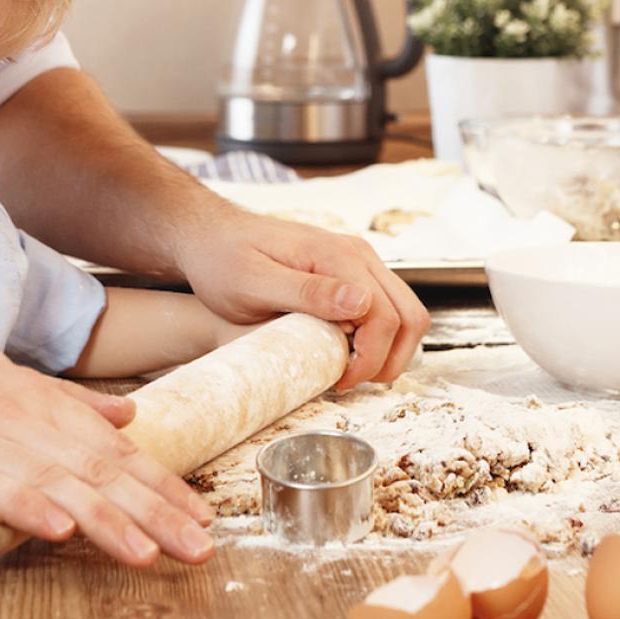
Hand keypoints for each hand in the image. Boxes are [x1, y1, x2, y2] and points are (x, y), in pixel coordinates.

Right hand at [0, 334, 216, 566]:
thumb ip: (64, 401)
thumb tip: (128, 411)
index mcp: (33, 399)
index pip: (111, 445)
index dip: (159, 481)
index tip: (200, 514)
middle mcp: (16, 415)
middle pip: (96, 466)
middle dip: (153, 508)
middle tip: (199, 543)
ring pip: (54, 481)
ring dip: (105, 519)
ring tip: (149, 552)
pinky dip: (26, 507)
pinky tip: (58, 530)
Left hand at [174, 208, 429, 388]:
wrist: (209, 237)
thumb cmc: (223, 259)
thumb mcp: (254, 282)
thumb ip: (308, 292)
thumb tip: (362, 303)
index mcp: (338, 256)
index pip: (386, 316)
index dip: (371, 358)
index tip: (339, 381)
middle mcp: (358, 255)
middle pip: (410, 316)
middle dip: (389, 359)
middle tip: (348, 382)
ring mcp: (358, 262)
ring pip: (405, 314)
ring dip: (389, 350)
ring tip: (349, 370)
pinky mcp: (351, 274)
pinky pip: (386, 309)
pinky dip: (379, 338)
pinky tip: (345, 350)